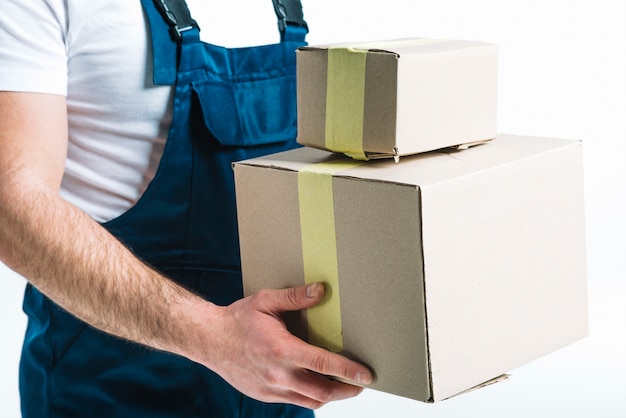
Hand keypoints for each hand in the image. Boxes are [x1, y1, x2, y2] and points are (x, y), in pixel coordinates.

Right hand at [195, 283, 372, 408]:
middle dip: (346, 390)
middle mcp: (278, 375)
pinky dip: (310, 396)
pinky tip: (315, 384)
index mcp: (281, 350)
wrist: (209, 340)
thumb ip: (295, 297)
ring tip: (343, 386)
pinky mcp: (264, 395)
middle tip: (360, 384)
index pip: (323, 364)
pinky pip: (294, 401)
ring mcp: (271, 389)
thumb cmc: (238, 319)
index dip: (349, 371)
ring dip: (330, 396)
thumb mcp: (266, 300)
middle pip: (322, 392)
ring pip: (310, 401)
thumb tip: (321, 291)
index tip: (367, 375)